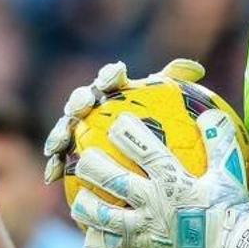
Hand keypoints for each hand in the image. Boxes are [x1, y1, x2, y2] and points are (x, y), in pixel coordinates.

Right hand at [42, 59, 205, 182]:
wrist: (140, 163)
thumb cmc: (156, 130)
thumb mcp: (171, 112)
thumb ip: (177, 88)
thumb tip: (196, 70)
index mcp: (113, 93)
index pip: (111, 79)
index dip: (111, 75)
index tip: (117, 75)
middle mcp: (91, 107)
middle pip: (81, 100)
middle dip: (79, 100)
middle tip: (82, 106)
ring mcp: (76, 130)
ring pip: (63, 128)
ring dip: (58, 133)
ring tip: (58, 143)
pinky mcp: (67, 152)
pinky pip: (59, 159)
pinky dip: (54, 165)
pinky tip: (52, 176)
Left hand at [70, 109, 248, 247]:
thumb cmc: (230, 208)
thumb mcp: (230, 172)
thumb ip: (219, 140)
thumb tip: (210, 112)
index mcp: (172, 182)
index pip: (145, 151)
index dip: (127, 134)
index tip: (115, 122)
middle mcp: (153, 205)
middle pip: (114, 181)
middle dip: (94, 165)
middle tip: (83, 158)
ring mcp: (144, 232)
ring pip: (104, 217)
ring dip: (88, 206)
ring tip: (79, 202)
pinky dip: (99, 242)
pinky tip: (91, 237)